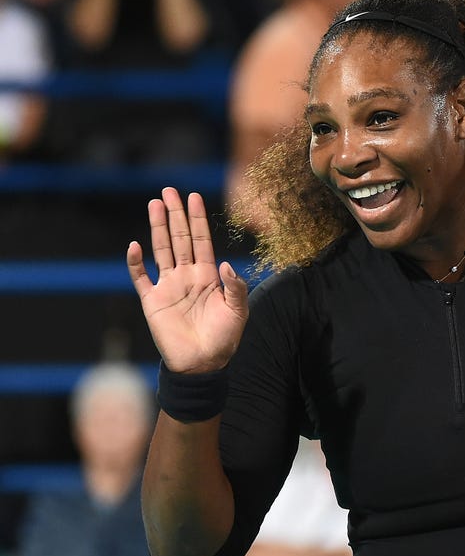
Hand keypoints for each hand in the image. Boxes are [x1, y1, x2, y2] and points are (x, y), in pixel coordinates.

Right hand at [127, 187, 248, 372]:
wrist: (203, 364)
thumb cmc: (224, 338)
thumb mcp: (238, 311)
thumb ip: (236, 287)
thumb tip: (227, 264)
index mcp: (209, 276)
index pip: (201, 241)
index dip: (197, 220)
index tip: (194, 197)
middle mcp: (187, 276)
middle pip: (179, 239)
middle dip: (176, 215)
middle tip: (169, 191)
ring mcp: (168, 286)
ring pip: (161, 250)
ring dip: (158, 228)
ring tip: (155, 204)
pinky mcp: (153, 301)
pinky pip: (141, 278)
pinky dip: (135, 263)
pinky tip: (134, 246)